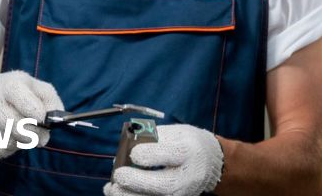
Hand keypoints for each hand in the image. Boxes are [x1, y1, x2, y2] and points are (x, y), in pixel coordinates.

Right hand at [0, 70, 63, 158]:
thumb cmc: (14, 91)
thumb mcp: (33, 85)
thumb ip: (49, 99)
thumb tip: (56, 118)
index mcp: (9, 85)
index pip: (18, 94)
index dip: (32, 108)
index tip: (42, 118)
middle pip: (15, 124)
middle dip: (34, 133)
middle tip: (43, 137)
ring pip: (10, 140)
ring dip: (25, 141)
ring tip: (28, 133)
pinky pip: (2, 150)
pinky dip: (13, 147)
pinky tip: (13, 137)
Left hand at [103, 124, 223, 195]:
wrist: (210, 163)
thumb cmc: (187, 143)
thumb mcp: (176, 132)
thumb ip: (153, 136)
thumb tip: (128, 143)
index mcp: (188, 151)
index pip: (169, 155)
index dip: (147, 155)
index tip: (133, 153)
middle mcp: (188, 175)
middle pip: (164, 184)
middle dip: (136, 181)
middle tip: (118, 175)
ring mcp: (183, 192)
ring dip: (130, 195)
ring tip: (112, 188)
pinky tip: (118, 194)